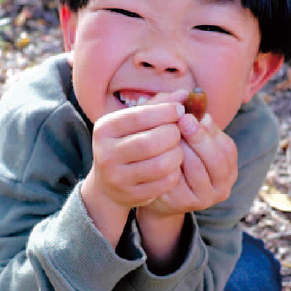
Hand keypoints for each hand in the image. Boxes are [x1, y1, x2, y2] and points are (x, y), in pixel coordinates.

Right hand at [80, 94, 185, 245]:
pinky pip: (164, 183)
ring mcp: (117, 178)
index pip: (138, 116)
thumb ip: (159, 104)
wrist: (109, 183)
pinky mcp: (131, 195)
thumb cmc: (129, 141)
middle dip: (173, 135)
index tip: (180, 110)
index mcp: (104, 128)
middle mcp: (105, 153)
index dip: (164, 112)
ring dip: (177, 155)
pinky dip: (175, 173)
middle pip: (150, 142)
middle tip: (179, 133)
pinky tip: (173, 167)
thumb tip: (186, 94)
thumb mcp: (136, 120)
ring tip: (177, 149)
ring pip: (160, 165)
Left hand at [140, 110, 238, 217]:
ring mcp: (205, 198)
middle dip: (199, 137)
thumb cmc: (173, 154)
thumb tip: (186, 93)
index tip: (195, 114)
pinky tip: (159, 153)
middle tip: (183, 120)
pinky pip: (179, 181)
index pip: (228, 148)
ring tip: (169, 134)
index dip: (212, 131)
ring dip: (183, 149)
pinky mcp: (185, 204)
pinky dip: (170, 164)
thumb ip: (187, 116)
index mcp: (228, 167)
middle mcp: (223, 186)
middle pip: (216, 160)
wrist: (154, 187)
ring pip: (197, 169)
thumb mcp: (184, 136)